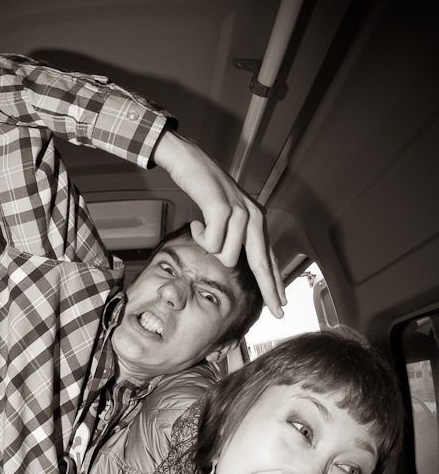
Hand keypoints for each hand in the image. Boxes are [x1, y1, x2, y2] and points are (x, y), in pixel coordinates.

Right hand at [153, 130, 285, 316]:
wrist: (190, 161)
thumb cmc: (205, 188)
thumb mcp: (226, 214)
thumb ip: (235, 235)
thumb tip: (234, 262)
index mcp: (256, 220)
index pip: (268, 258)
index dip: (276, 283)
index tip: (282, 304)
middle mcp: (253, 216)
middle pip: (263, 264)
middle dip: (270, 290)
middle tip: (279, 312)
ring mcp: (239, 212)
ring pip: (227, 257)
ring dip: (209, 248)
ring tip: (201, 231)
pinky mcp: (222, 209)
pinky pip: (212, 243)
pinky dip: (199, 237)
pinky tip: (196, 225)